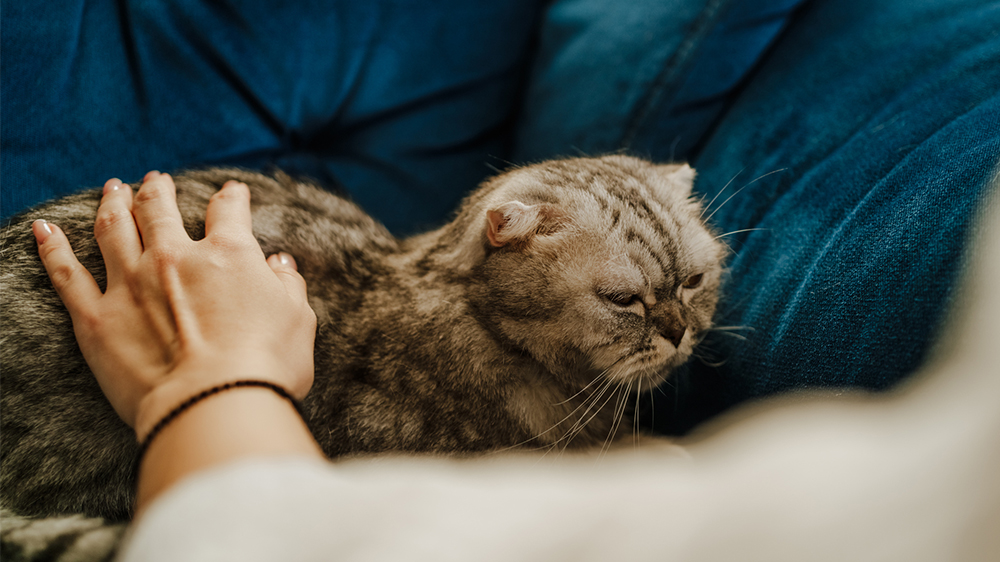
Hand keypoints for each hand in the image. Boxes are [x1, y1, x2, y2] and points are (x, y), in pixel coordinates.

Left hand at [33, 171, 316, 440]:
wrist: (214, 404)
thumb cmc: (266, 366)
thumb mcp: (298, 321)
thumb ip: (287, 286)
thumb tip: (279, 265)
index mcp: (229, 254)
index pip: (229, 211)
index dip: (232, 198)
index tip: (233, 193)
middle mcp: (175, 257)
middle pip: (160, 209)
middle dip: (158, 190)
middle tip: (156, 180)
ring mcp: (131, 284)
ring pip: (114, 228)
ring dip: (112, 203)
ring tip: (113, 189)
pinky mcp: (96, 318)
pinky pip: (67, 274)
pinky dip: (53, 248)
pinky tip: (45, 230)